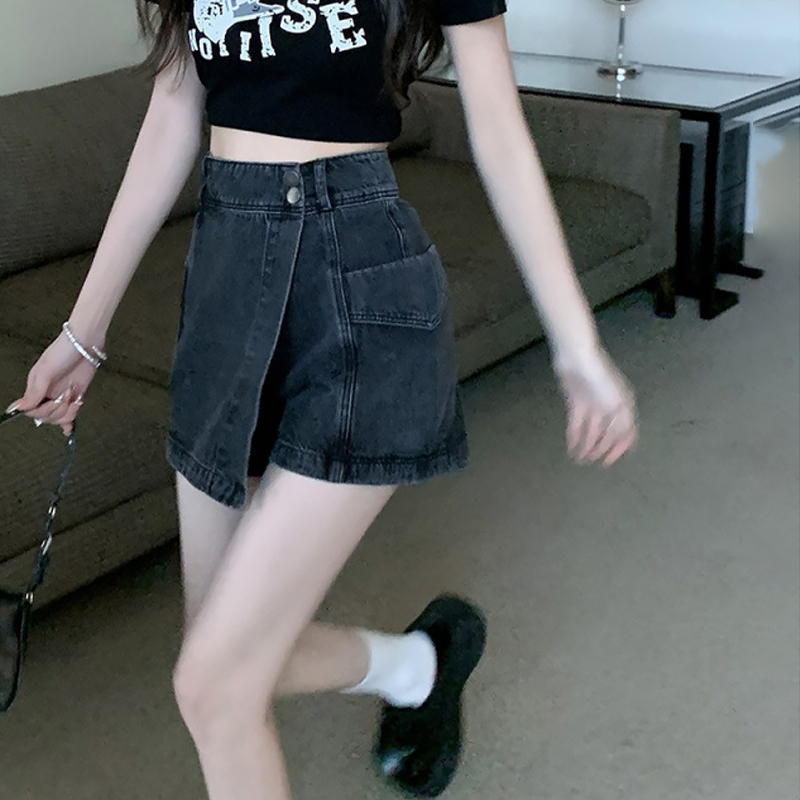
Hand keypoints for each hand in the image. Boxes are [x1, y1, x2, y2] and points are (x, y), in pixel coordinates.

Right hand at [5, 327, 102, 436]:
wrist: (86, 344)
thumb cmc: (62, 352)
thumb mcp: (45, 371)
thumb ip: (34, 392)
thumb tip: (17, 409)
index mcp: (36, 389)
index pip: (32, 411)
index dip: (42, 411)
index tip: (52, 400)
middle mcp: (47, 394)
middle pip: (47, 417)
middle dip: (58, 410)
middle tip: (66, 395)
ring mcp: (62, 396)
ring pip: (60, 418)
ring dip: (68, 413)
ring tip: (74, 399)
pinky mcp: (76, 396)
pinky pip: (70, 415)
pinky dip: (69, 423)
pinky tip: (69, 429)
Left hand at [554, 346, 637, 467]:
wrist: (577, 359)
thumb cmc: (600, 379)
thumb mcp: (618, 402)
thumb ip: (622, 423)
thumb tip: (626, 441)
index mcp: (624, 406)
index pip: (626, 432)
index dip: (619, 448)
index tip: (609, 462)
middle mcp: (609, 408)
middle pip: (606, 434)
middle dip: (600, 449)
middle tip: (591, 462)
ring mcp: (592, 406)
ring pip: (590, 431)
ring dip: (586, 446)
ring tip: (579, 459)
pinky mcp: (576, 404)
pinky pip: (576, 425)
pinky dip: (574, 437)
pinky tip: (571, 448)